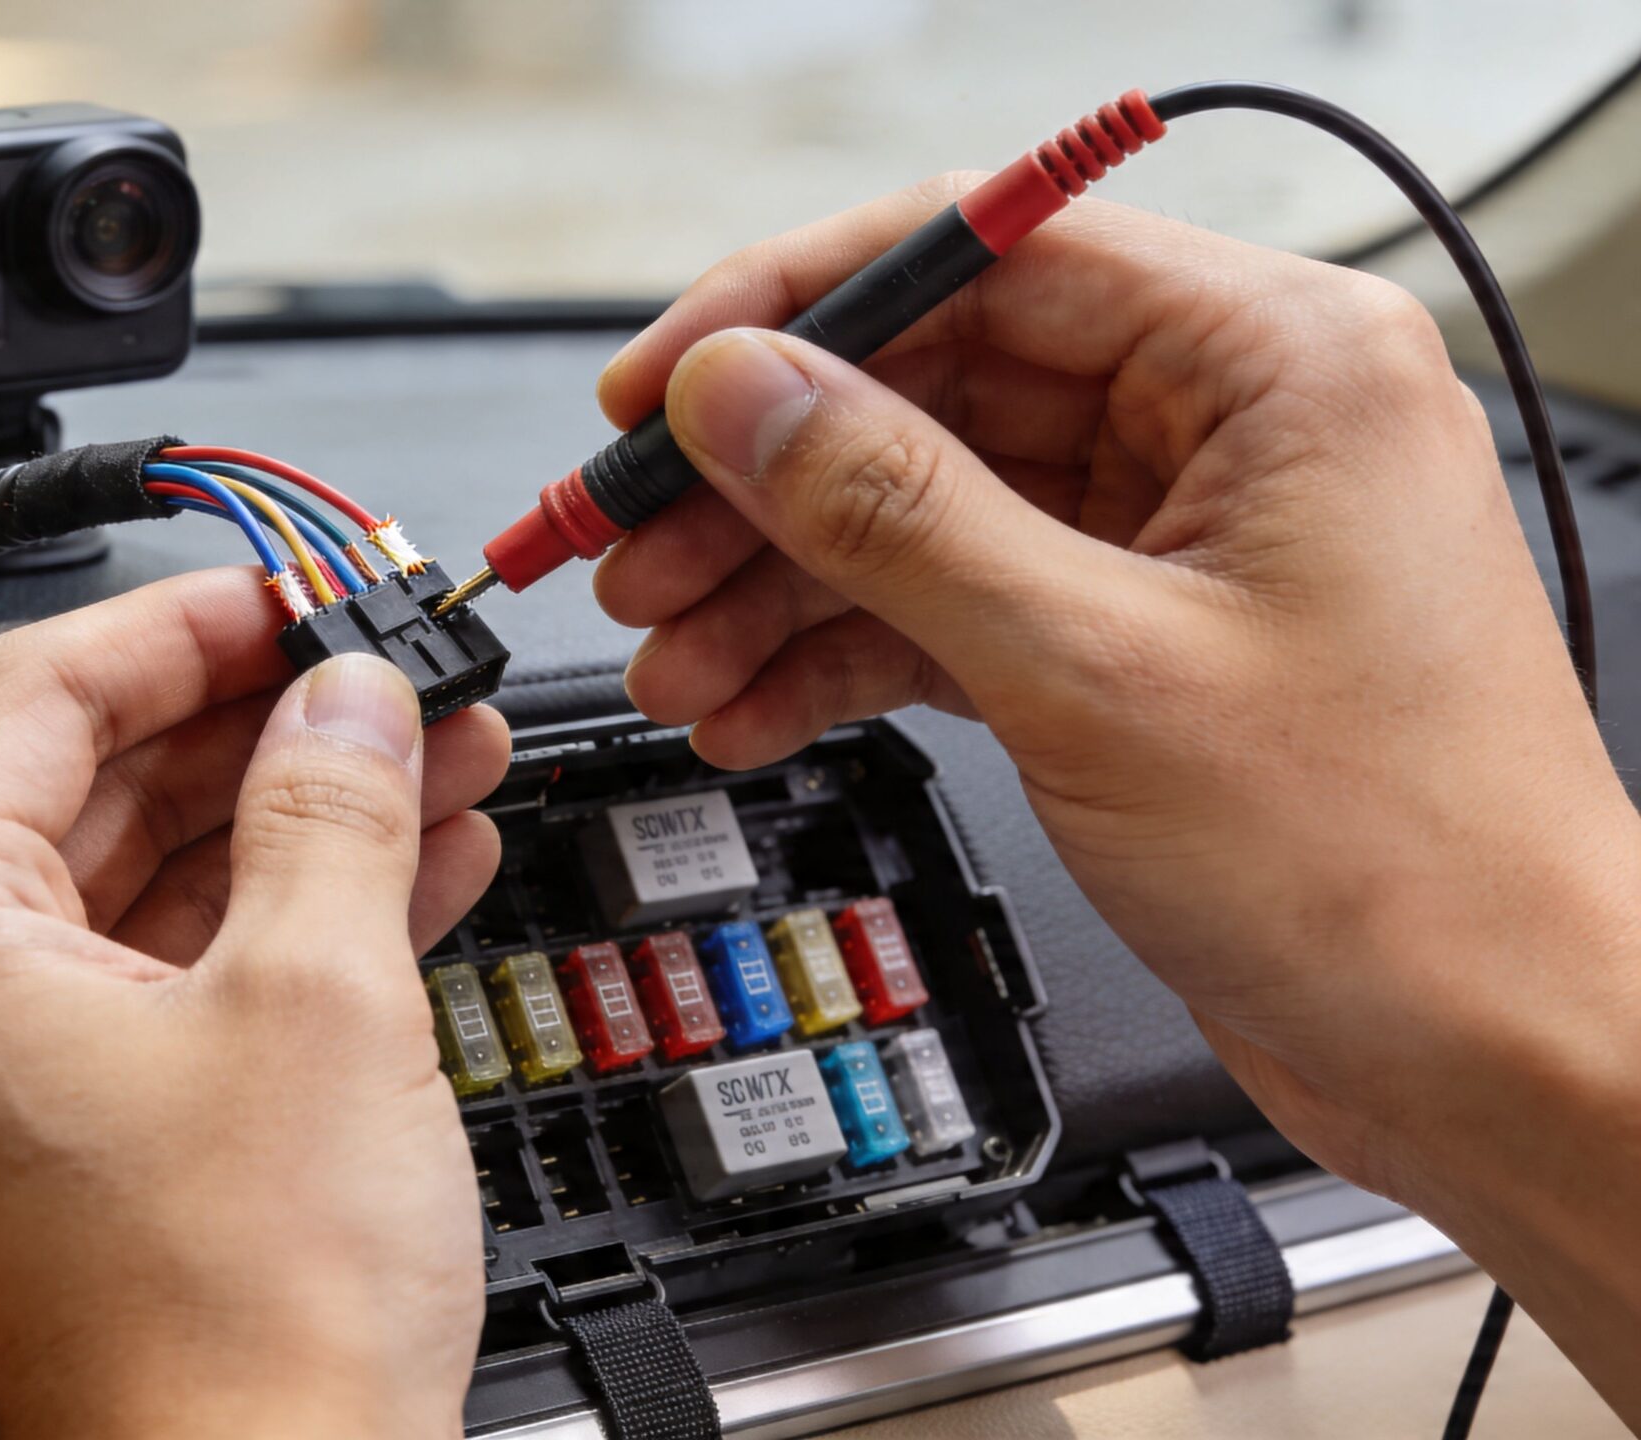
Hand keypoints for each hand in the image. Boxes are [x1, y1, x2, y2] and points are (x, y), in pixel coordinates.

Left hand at [0, 569, 509, 1439]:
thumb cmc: (235, 1338)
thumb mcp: (317, 999)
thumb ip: (330, 801)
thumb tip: (347, 695)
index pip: (32, 694)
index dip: (190, 622)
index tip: (296, 590)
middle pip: (83, 790)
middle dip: (263, 726)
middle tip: (388, 677)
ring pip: (133, 896)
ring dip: (289, 823)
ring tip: (432, 763)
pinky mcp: (47, 1168)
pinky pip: (150, 997)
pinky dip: (268, 934)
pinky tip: (399, 880)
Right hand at [595, 177, 1640, 1419]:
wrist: (1499, 1061)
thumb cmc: (1396, 868)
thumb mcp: (1094, 667)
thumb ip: (895, 512)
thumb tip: (745, 395)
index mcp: (1277, 362)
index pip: (986, 254)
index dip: (794, 308)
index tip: (661, 381)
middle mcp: (1229, 425)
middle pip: (932, 388)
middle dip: (764, 477)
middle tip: (631, 540)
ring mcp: (1175, 539)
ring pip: (923, 510)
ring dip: (779, 582)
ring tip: (669, 649)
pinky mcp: (1133, 644)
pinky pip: (949, 611)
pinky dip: (843, 656)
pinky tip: (748, 705)